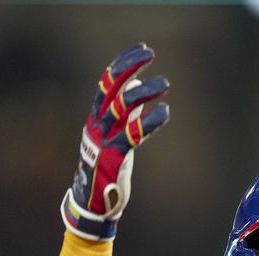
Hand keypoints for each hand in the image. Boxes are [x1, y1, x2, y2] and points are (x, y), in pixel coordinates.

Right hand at [61, 43, 169, 240]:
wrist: (93, 202)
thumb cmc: (106, 167)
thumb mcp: (114, 134)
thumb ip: (124, 110)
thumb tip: (135, 84)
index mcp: (96, 117)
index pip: (106, 81)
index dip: (124, 63)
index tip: (143, 50)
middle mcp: (97, 124)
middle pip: (110, 87)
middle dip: (129, 67)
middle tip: (150, 55)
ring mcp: (103, 139)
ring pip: (121, 106)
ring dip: (144, 92)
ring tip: (165, 84)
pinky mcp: (113, 156)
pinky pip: (131, 134)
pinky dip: (148, 121)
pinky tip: (164, 112)